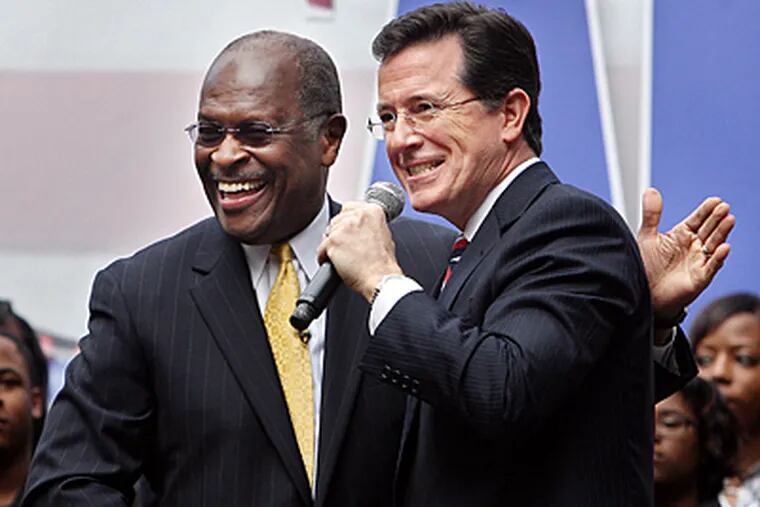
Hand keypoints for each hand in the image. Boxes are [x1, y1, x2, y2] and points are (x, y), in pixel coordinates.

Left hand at [318, 202, 402, 300]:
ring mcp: (344, 227)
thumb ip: (369, 226)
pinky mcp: (333, 241)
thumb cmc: (383, 264)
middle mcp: (358, 215)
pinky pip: (321, 249)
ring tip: (342, 257)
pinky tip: (335, 264)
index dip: (346, 222)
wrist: (381, 278)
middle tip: (346, 247)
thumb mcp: (384, 235)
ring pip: (328, 233)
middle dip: (338, 234)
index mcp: (373, 211)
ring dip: (331, 245)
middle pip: (336, 220)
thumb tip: (358, 227)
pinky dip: (324, 258)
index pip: (349, 208)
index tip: (347, 231)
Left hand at [637, 188, 734, 325]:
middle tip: (724, 207)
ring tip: (729, 220)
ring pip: (714, 245)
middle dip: (717, 218)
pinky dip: (719, 257)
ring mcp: (698, 262)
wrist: (643, 292)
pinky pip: (712, 266)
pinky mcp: (700, 278)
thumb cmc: (645, 266)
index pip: (697, 220)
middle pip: (708, 229)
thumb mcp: (647, 237)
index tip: (715, 200)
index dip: (706, 211)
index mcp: (680, 236)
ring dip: (722, 233)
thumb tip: (650, 190)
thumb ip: (651, 214)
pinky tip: (724, 247)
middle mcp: (692, 247)